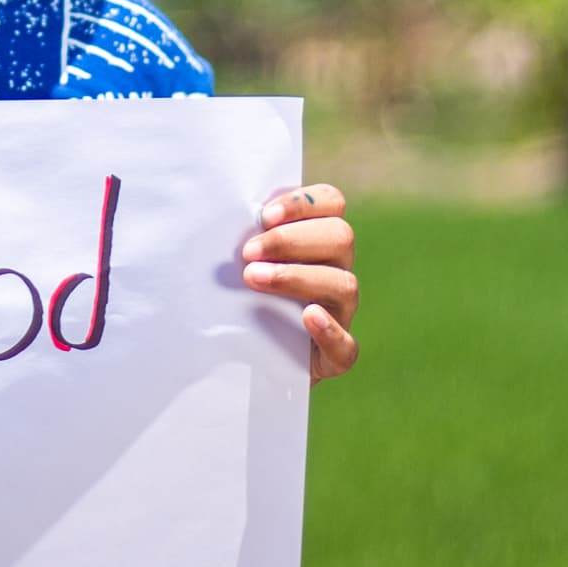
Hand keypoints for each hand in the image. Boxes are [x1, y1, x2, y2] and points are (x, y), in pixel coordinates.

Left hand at [240, 184, 359, 378]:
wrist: (247, 364)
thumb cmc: (242, 301)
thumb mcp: (243, 265)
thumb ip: (245, 241)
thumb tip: (219, 220)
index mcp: (320, 241)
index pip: (332, 202)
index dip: (303, 203)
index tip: (264, 216)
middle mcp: (337, 271)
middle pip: (340, 237)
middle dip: (290, 240)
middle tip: (248, 254)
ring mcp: (341, 313)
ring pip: (344, 284)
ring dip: (297, 277)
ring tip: (254, 279)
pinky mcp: (336, 356)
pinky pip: (347, 344)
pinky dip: (329, 329)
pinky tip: (307, 316)